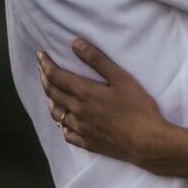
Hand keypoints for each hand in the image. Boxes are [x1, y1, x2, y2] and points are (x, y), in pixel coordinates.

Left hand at [37, 40, 178, 169]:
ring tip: (52, 93)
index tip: (41, 54)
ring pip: (56, 114)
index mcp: (84, 93)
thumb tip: (75, 43)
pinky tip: (67, 121)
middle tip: (43, 68)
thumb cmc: (138, 107)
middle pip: (52, 93)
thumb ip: (97, 60)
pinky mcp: (87, 143)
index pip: (55, 76)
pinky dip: (63, 123)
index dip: (45, 64)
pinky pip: (67, 133)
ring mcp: (80, 129)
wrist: (147, 141)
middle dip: (44, 78)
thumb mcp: (121, 78)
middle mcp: (77, 111)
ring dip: (51, 100)